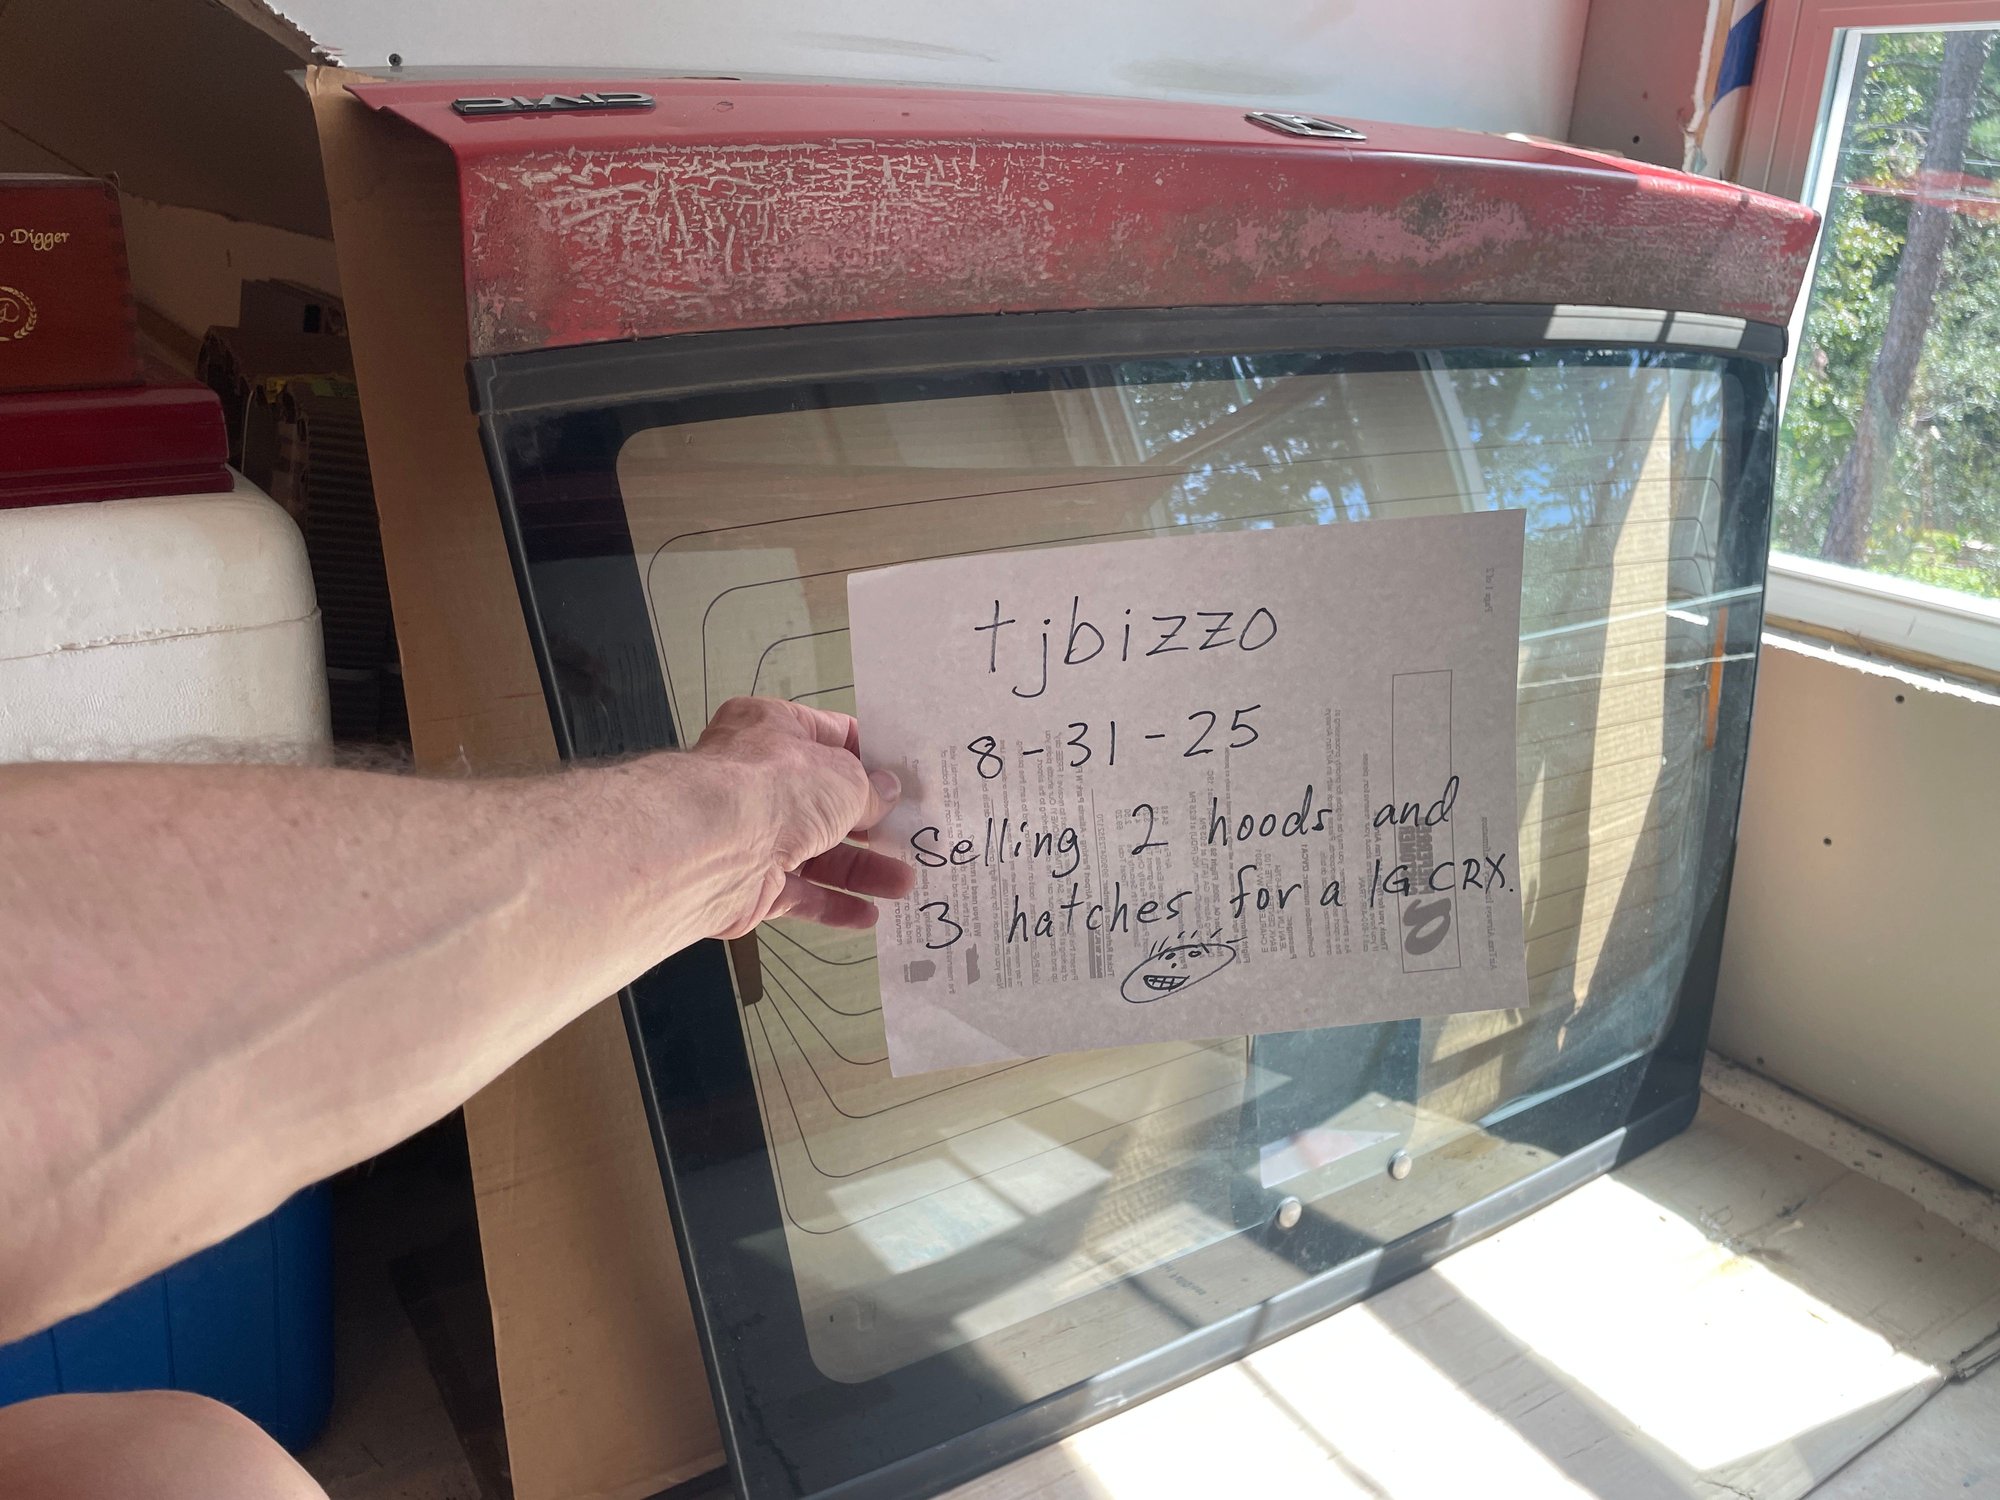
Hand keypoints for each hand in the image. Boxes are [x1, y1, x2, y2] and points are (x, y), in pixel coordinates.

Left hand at [691, 697, 912, 936]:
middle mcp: (759, 778)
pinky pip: (799, 894)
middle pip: (826, 802)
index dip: (871, 758)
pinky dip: (833, 904)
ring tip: (905, 884)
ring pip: (817, 852)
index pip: (830, 736)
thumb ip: (869, 790)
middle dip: (871, 823)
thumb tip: (887, 793)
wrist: (711, 845)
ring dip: (862, 869)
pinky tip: (869, 916)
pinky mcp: (750, 882)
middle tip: (912, 836)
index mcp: (773, 729)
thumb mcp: (842, 778)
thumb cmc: (779, 786)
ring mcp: (753, 832)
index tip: (906, 780)